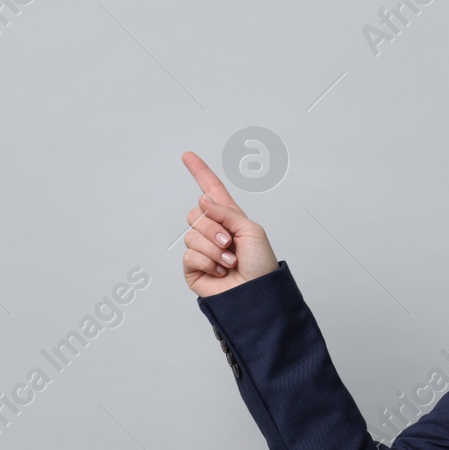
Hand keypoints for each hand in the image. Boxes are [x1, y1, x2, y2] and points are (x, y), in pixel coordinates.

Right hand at [180, 151, 278, 297]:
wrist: (256, 294)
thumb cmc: (261, 265)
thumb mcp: (251, 229)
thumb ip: (226, 212)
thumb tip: (202, 201)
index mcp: (229, 218)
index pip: (211, 190)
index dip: (200, 172)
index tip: (188, 156)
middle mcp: (213, 231)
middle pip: (196, 212)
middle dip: (214, 228)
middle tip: (230, 244)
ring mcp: (202, 249)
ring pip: (192, 234)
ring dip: (214, 249)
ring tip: (229, 261)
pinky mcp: (193, 267)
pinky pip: (189, 254)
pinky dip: (207, 262)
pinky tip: (220, 271)